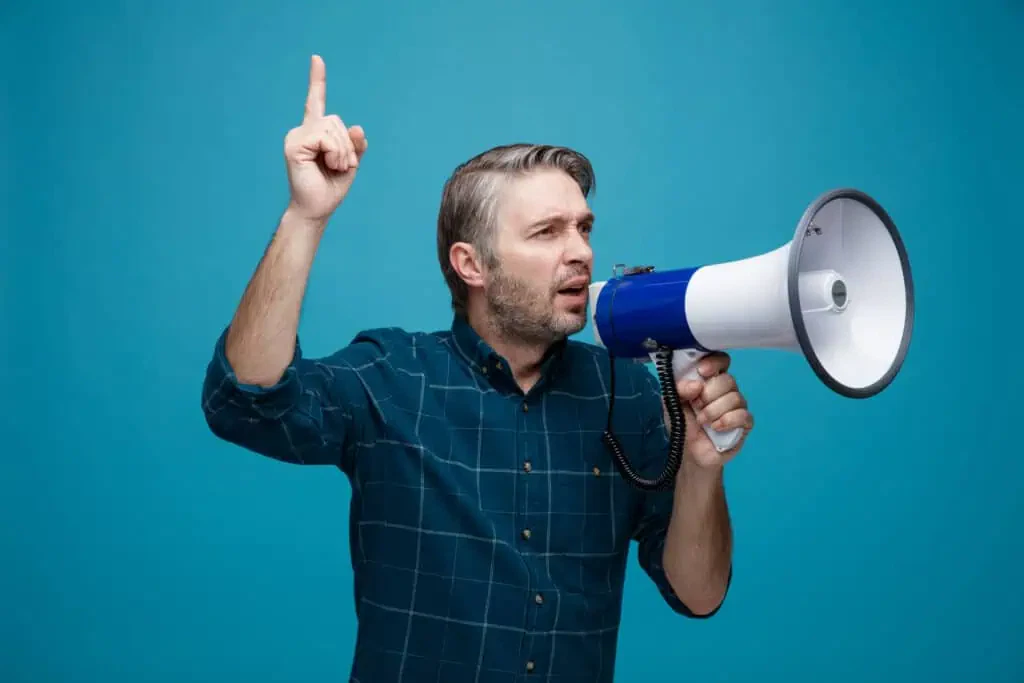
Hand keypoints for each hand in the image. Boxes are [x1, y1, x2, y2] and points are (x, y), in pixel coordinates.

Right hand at [283, 54, 367, 224]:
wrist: (317, 209)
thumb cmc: (331, 187)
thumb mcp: (350, 162)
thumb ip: (355, 144)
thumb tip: (357, 127)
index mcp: (315, 133)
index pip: (315, 101)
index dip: (317, 80)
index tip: (317, 58)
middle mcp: (303, 130)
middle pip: (336, 120)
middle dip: (347, 145)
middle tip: (341, 166)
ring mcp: (296, 136)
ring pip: (332, 127)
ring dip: (342, 151)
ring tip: (335, 167)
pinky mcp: (294, 145)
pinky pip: (325, 137)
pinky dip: (335, 152)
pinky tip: (329, 165)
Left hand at [674, 352, 753, 470]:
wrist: (689, 452)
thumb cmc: (682, 424)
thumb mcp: (671, 403)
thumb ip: (679, 389)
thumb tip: (697, 384)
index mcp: (709, 380)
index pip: (721, 361)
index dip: (715, 362)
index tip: (702, 371)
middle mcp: (726, 391)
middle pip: (728, 380)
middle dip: (708, 394)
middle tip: (696, 406)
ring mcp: (737, 407)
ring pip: (735, 398)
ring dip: (714, 411)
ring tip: (702, 421)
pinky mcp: (744, 424)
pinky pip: (744, 416)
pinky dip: (728, 421)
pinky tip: (716, 428)